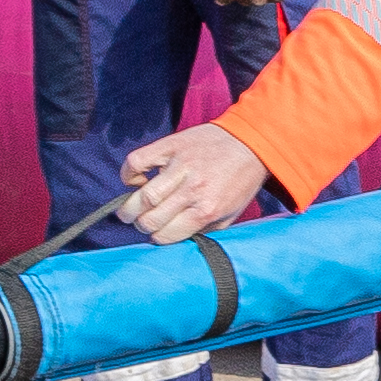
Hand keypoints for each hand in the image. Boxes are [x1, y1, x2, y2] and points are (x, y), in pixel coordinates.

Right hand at [113, 122, 278, 246]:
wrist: (252, 141)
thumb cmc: (240, 180)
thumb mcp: (231, 213)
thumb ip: (205, 229)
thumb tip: (177, 240)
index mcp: (207, 209)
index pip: (166, 236)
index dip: (158, 238)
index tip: (158, 233)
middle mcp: (192, 189)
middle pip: (149, 219)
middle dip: (141, 225)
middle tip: (143, 221)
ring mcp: (180, 166)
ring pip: (141, 196)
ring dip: (129, 207)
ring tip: (131, 209)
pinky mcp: (171, 145)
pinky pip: (137, 161)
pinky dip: (129, 174)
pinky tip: (137, 181)